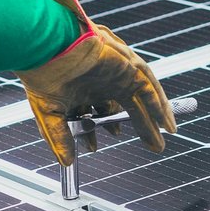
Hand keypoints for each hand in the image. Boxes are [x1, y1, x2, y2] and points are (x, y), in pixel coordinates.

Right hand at [14, 0, 174, 166]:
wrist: (46, 48)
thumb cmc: (43, 73)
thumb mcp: (50, 114)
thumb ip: (60, 138)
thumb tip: (67, 162)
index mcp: (85, 87)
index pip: (99, 111)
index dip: (99, 130)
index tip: (94, 147)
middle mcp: (104, 79)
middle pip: (128, 106)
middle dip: (142, 127)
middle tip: (153, 146)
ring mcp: (117, 72)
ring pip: (142, 97)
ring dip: (154, 118)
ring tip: (162, 139)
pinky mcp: (127, 66)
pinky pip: (148, 87)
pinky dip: (159, 104)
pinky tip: (166, 123)